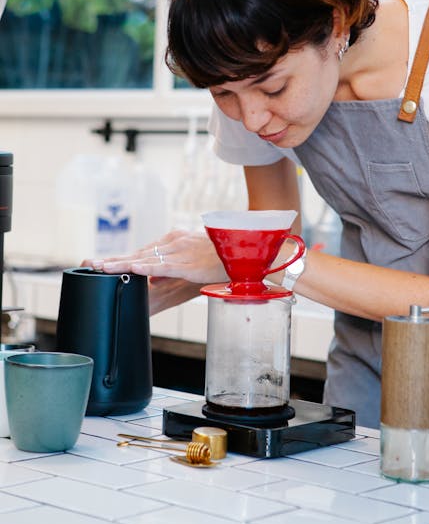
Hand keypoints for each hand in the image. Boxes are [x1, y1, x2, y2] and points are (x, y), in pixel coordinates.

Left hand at [85, 230, 227, 284]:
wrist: (245, 251)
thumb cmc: (220, 257)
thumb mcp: (191, 264)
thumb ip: (169, 270)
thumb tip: (150, 279)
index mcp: (172, 243)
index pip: (140, 253)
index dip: (119, 258)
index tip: (98, 263)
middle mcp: (172, 244)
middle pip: (137, 254)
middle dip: (113, 260)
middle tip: (89, 263)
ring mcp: (180, 253)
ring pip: (145, 259)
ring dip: (122, 263)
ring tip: (102, 267)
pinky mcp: (188, 264)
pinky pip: (164, 266)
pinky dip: (148, 267)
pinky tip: (133, 269)